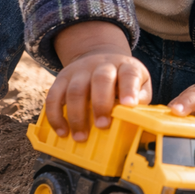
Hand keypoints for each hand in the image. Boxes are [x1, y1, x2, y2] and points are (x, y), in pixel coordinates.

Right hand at [46, 22, 151, 140]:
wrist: (101, 56)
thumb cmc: (122, 78)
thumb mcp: (139, 83)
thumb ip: (140, 98)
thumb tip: (137, 118)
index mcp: (125, 66)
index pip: (129, 74)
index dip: (129, 89)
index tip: (129, 104)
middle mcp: (103, 64)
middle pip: (101, 79)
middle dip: (101, 104)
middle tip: (103, 126)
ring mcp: (81, 70)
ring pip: (76, 89)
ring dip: (77, 116)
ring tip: (81, 137)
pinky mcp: (63, 77)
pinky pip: (54, 95)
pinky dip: (55, 115)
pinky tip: (62, 131)